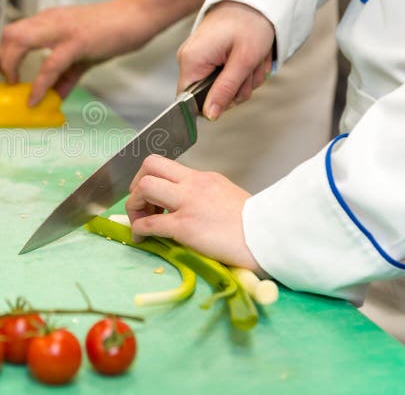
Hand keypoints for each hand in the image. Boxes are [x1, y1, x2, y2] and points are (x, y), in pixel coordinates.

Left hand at [0, 0, 157, 104]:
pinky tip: (36, 98)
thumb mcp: (83, 56)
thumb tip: (55, 96)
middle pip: (9, 34)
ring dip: (12, 67)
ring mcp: (62, 30)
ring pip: (20, 42)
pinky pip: (49, 65)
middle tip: (10, 81)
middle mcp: (50, 21)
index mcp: (50, 20)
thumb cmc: (112, 30)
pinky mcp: (76, 42)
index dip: (5, 54)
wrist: (136, 16)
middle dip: (3, 60)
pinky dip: (39, 84)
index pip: (14, 31)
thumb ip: (67, 76)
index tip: (8, 75)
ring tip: (16, 87)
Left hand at [126, 155, 261, 273]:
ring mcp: (188, 203)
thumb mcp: (227, 198)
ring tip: (140, 222)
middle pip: (150, 165)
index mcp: (204, 178)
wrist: (270, 239)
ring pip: (144, 187)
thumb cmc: (255, 226)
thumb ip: (205, 197)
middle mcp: (193, 184)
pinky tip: (142, 239)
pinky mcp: (185, 226)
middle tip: (142, 205)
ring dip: (134, 205)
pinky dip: (138, 230)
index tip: (153, 199)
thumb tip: (188, 209)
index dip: (151, 179)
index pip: (167, 166)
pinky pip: (149, 223)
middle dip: (137, 184)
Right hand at [176, 0, 274, 119]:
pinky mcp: (208, 55)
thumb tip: (210, 115)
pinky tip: (249, 57)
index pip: (188, 101)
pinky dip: (241, 71)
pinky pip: (223, 75)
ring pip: (220, 87)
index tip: (233, 94)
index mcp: (192, 60)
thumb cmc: (250, 22)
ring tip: (253, 59)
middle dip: (236, 89)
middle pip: (208, 95)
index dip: (211, 105)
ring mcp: (198, 57)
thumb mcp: (243, 60)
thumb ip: (225, 90)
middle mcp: (189, 59)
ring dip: (243, 79)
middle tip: (250, 70)